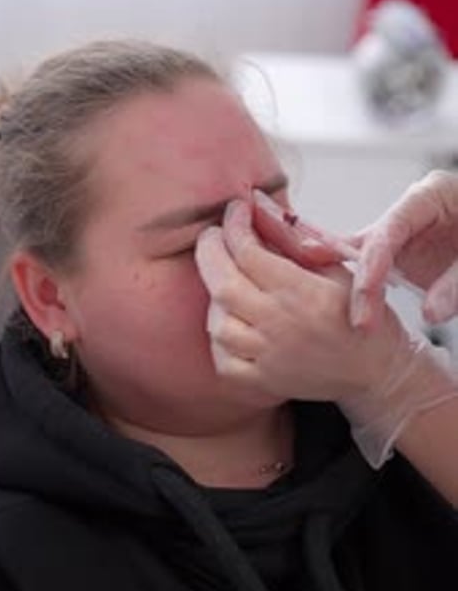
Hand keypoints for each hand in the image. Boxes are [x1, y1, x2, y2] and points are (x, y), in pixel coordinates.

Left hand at [195, 199, 407, 406]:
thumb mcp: (339, 268)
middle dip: (208, 252)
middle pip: (222, 285)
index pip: (248, 252)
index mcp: (302, 292)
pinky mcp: (265, 382)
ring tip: (225, 278)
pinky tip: (230, 320)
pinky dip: (219, 339)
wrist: (381, 372)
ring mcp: (270, 358)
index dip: (234, 225)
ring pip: (218, 324)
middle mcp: (281, 325)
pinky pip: (223, 361)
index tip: (236, 210)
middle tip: (212, 236)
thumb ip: (295, 239)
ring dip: (214, 297)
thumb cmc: (362, 316)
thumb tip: (260, 207)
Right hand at [350, 170, 457, 328]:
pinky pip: (380, 274)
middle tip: (363, 320)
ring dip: (362, 291)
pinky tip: (361, 312)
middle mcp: (412, 213)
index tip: (368, 290)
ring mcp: (407, 236)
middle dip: (364, 283)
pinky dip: (370, 293)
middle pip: (372, 244)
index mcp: (432, 194)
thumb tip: (430, 312)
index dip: (375, 260)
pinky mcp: (409, 259)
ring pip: (368, 260)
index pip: (391, 227)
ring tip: (360, 322)